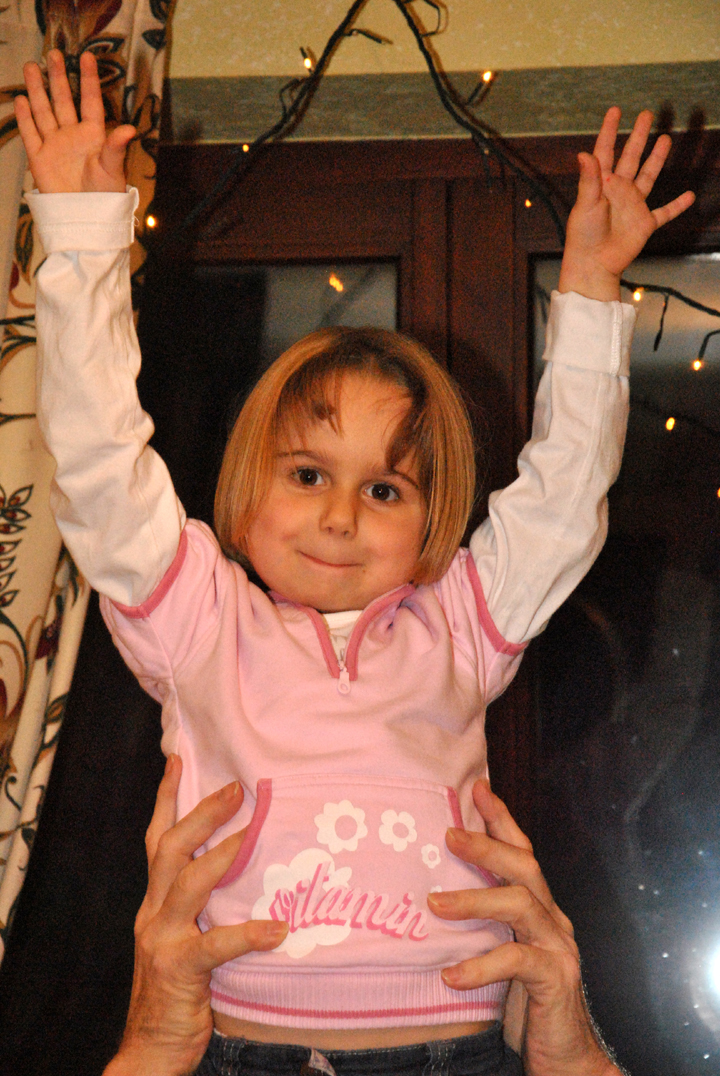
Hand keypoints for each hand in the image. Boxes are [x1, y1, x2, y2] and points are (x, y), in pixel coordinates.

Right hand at [15, 49, 134, 192]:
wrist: (85, 219)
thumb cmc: (105, 196)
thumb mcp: (113, 169)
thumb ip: (117, 147)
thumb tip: (130, 129)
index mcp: (94, 136)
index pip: (90, 102)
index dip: (89, 80)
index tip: (87, 57)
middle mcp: (73, 136)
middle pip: (63, 101)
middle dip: (58, 78)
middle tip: (53, 54)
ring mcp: (55, 145)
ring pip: (44, 111)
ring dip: (38, 90)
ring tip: (32, 66)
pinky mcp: (40, 158)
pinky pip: (30, 133)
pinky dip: (25, 117)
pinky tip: (21, 99)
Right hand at [103, 757, 287, 1075]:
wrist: (149, 1051)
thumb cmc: (176, 991)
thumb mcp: (181, 937)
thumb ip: (201, 905)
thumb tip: (243, 867)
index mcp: (154, 902)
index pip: (157, 839)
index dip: (166, 798)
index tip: (178, 758)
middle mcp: (153, 912)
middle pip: (171, 848)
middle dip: (201, 813)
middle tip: (236, 787)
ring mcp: (163, 940)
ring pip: (189, 883)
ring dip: (223, 855)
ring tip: (254, 834)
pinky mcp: (180, 970)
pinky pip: (216, 946)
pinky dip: (249, 934)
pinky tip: (278, 930)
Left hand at [428, 781, 622, 1075]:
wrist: (566, 1060)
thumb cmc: (524, 1003)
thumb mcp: (499, 953)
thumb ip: (482, 924)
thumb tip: (432, 893)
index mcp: (540, 909)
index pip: (523, 853)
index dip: (502, 819)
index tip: (478, 787)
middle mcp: (554, 920)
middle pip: (524, 867)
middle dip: (487, 846)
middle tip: (448, 834)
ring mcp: (559, 948)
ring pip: (520, 905)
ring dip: (475, 899)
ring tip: (434, 903)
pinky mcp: (555, 980)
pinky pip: (516, 961)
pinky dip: (481, 965)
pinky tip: (451, 974)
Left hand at [558, 107, 694, 300]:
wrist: (594, 265)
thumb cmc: (583, 237)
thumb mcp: (585, 205)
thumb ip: (589, 179)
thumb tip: (583, 152)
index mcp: (601, 184)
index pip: (605, 151)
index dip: (609, 131)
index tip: (615, 111)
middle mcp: (618, 191)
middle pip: (630, 157)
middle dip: (638, 136)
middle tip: (646, 115)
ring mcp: (633, 206)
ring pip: (648, 177)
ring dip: (656, 159)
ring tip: (665, 140)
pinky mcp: (644, 223)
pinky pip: (664, 213)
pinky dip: (676, 206)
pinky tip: (688, 196)